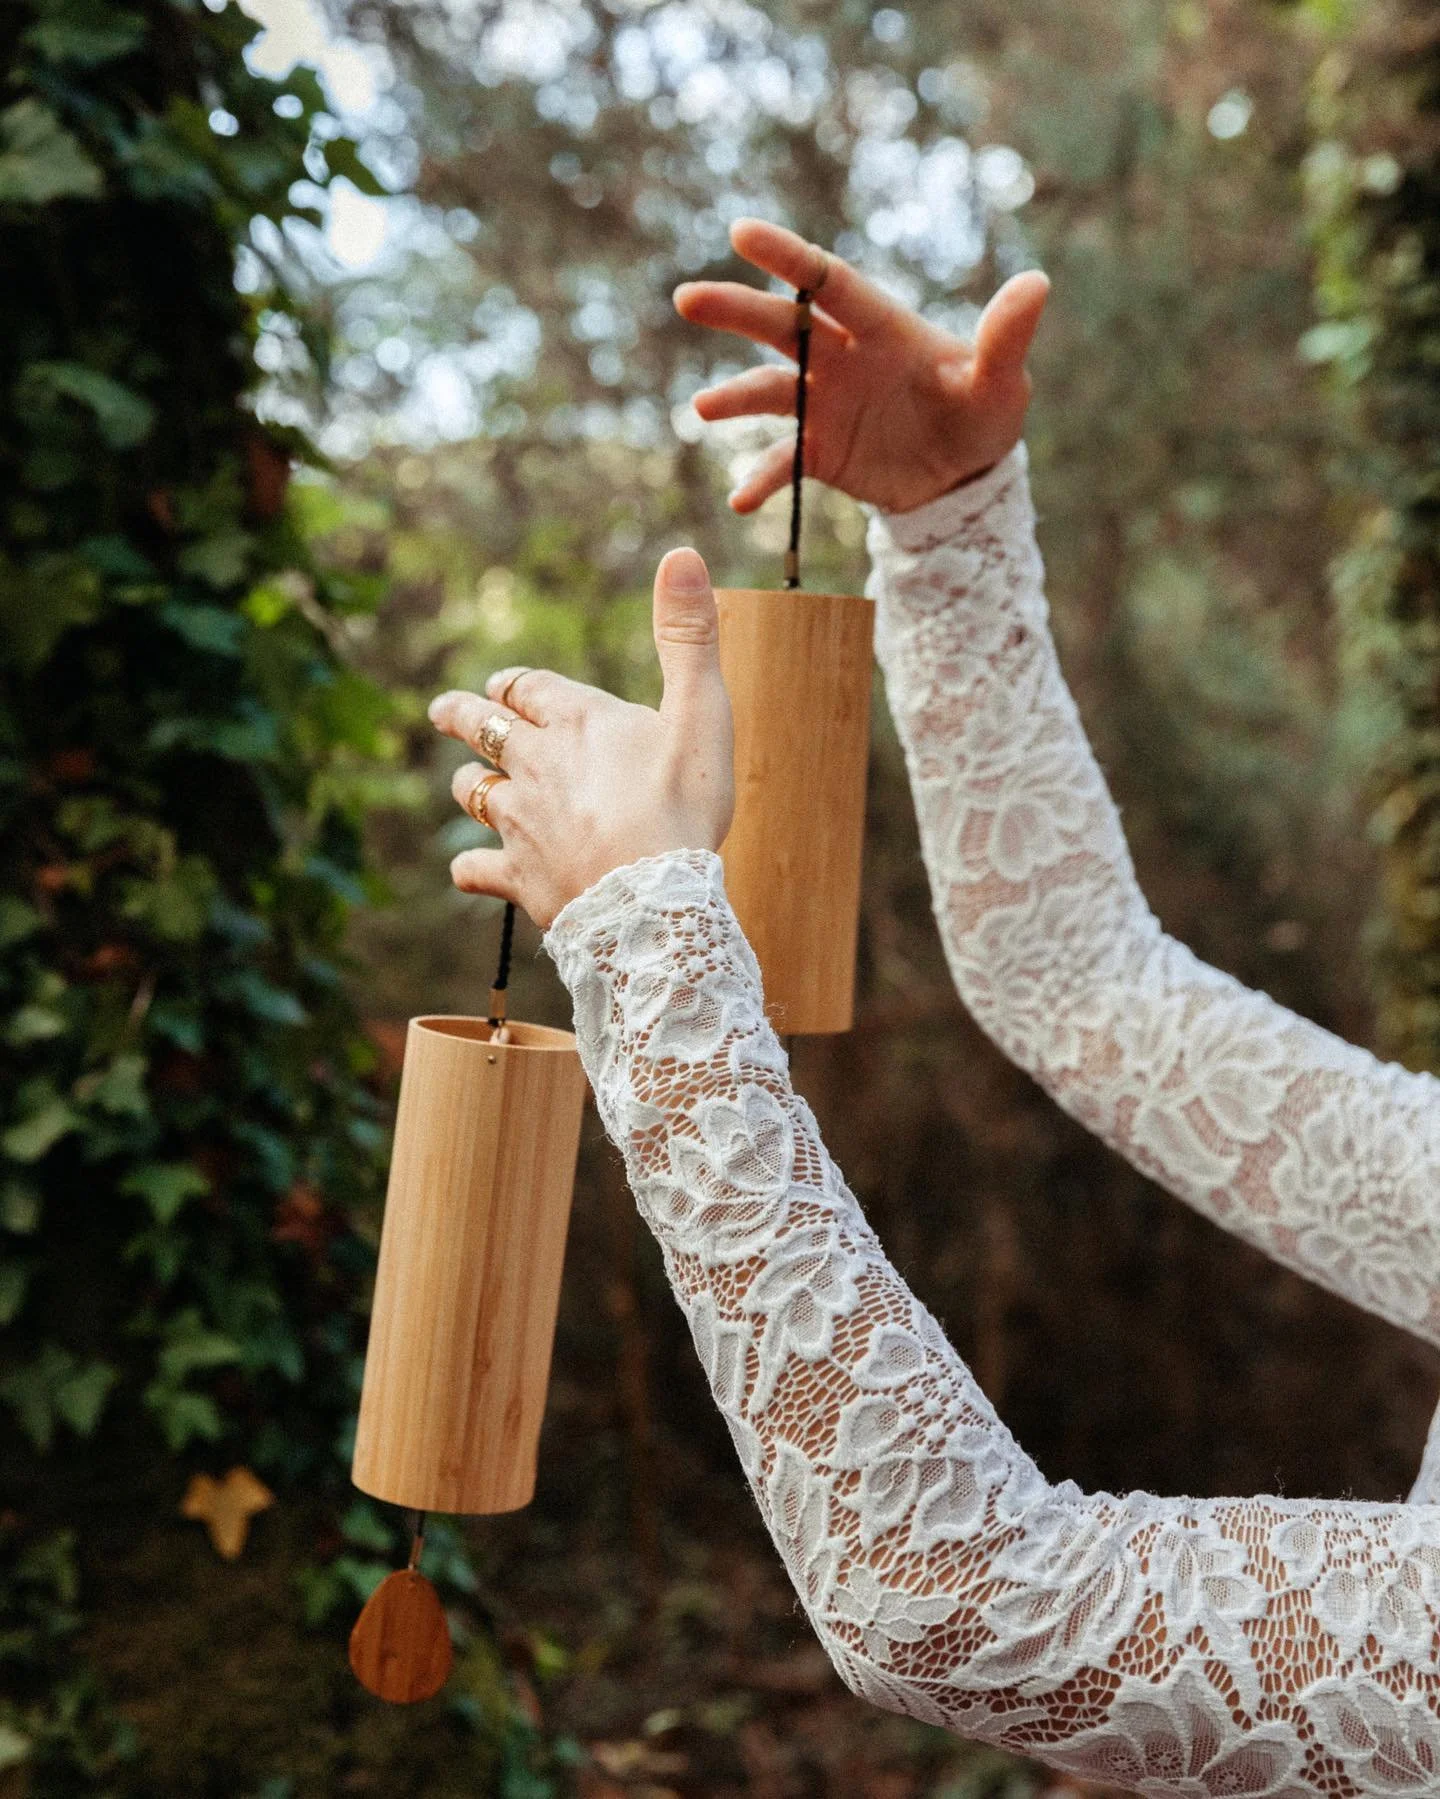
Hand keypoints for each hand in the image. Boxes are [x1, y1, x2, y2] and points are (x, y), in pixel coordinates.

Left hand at [429, 548, 733, 929]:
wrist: (655, 899)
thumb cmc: (684, 805)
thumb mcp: (701, 711)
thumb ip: (688, 636)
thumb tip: (681, 553)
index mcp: (576, 720)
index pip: (529, 687)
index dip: (518, 685)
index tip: (507, 685)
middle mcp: (535, 764)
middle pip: (483, 729)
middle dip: (464, 716)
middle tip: (444, 711)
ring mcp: (520, 821)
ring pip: (473, 792)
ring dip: (468, 785)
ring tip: (466, 784)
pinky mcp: (517, 875)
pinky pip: (475, 869)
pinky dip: (471, 868)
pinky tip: (469, 870)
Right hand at [674, 217, 1049, 514]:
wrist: (964, 477)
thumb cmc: (983, 415)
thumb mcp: (1001, 382)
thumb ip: (1006, 338)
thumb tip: (1037, 284)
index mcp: (879, 328)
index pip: (828, 282)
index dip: (788, 258)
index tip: (742, 233)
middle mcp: (840, 357)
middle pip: (781, 327)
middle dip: (736, 310)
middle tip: (688, 299)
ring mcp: (823, 404)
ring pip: (768, 391)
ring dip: (734, 398)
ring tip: (703, 410)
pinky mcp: (818, 451)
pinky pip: (781, 462)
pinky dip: (761, 479)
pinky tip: (741, 500)